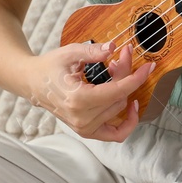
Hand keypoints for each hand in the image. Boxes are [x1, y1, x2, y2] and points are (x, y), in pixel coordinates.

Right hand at [26, 38, 154, 141]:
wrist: (32, 83)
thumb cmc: (49, 67)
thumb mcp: (70, 53)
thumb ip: (93, 51)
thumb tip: (114, 48)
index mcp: (78, 99)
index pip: (118, 90)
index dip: (137, 77)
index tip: (149, 66)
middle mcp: (82, 118)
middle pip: (120, 97)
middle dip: (125, 74)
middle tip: (122, 56)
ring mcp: (84, 128)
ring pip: (120, 109)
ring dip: (123, 90)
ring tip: (113, 71)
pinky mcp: (86, 132)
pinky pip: (115, 134)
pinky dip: (127, 122)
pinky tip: (131, 106)